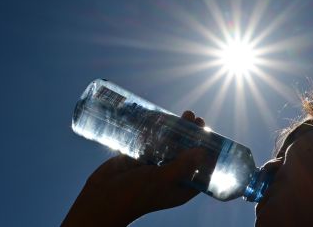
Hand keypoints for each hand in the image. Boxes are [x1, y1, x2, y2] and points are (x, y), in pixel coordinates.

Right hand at [62, 111, 206, 226]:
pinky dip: (161, 130)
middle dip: (194, 136)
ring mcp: (157, 166)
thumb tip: (203, 152)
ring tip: (186, 114)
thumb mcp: (162, 179)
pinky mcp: (142, 157)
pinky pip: (156, 141)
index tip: (211, 135)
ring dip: (180, 130)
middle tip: (196, 119)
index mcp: (182, 187)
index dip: (209, 153)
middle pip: (189, 152)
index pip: (203, 169)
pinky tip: (165, 117)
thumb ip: (182, 166)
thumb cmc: (134, 194)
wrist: (101, 198)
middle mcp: (172, 176)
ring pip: (173, 144)